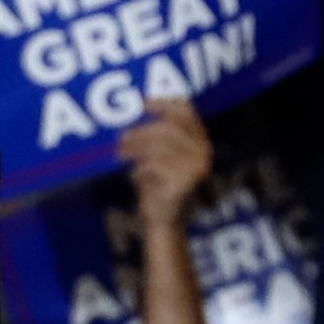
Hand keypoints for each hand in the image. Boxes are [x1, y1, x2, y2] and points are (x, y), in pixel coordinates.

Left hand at [118, 98, 209, 229]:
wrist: (164, 220)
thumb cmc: (157, 184)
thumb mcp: (156, 156)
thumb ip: (153, 136)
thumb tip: (132, 112)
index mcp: (199, 140)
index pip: (186, 111)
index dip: (164, 103)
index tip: (142, 103)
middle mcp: (203, 151)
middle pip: (169, 127)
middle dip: (141, 131)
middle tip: (120, 138)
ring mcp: (196, 167)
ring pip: (159, 145)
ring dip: (135, 148)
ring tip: (120, 154)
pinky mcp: (185, 182)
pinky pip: (156, 165)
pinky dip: (141, 168)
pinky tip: (136, 175)